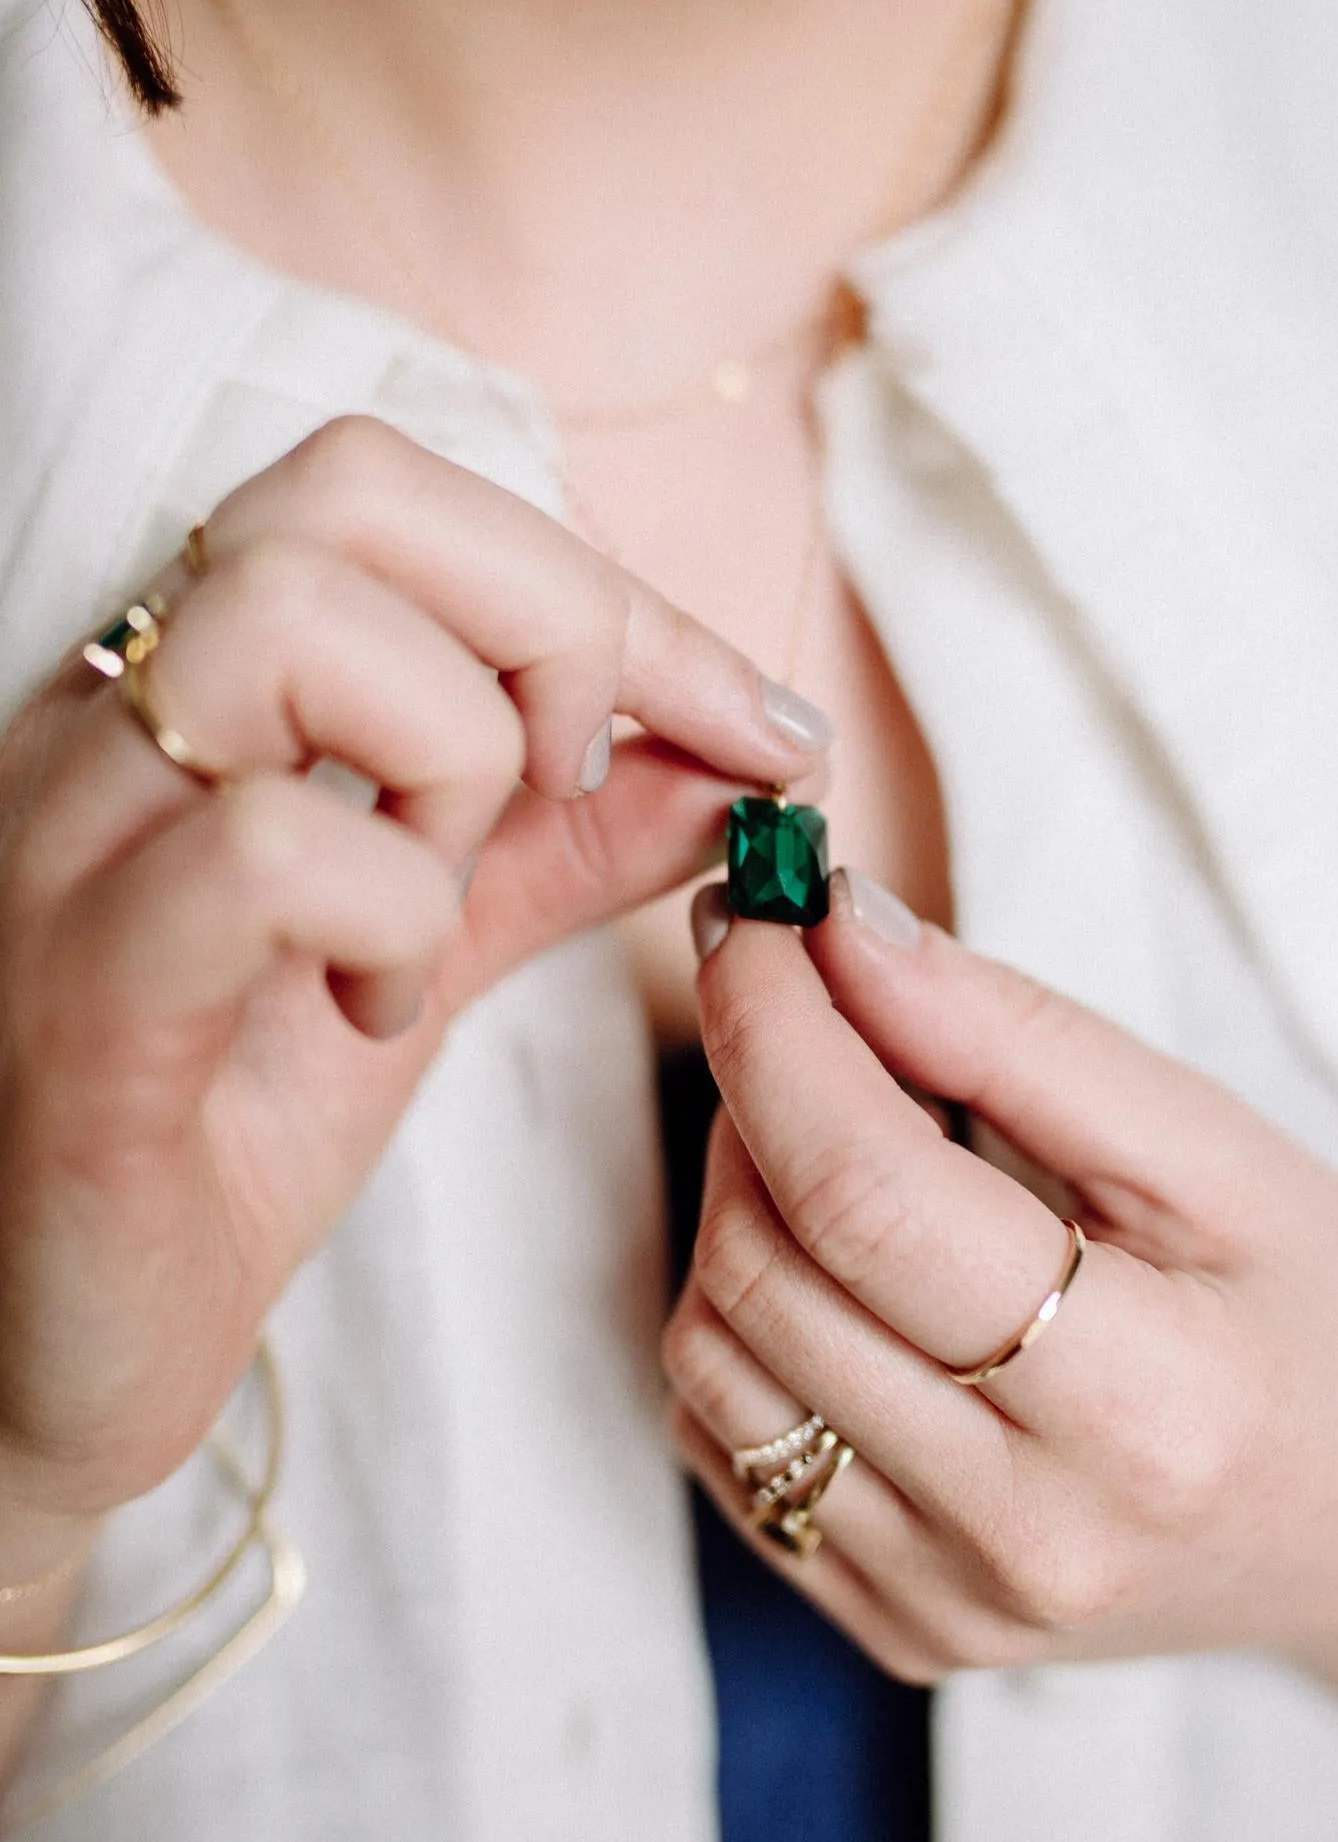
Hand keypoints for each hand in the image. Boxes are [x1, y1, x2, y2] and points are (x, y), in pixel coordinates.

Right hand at [0, 417, 828, 1533]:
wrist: (51, 1349)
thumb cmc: (220, 1132)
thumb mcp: (426, 946)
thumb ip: (570, 843)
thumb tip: (741, 757)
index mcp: (192, 689)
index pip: (398, 495)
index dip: (613, 593)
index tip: (762, 724)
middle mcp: (109, 723)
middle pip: (348, 492)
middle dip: (551, 626)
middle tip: (571, 792)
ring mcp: (71, 844)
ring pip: (289, 622)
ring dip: (452, 757)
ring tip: (438, 903)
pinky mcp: (84, 1000)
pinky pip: (263, 852)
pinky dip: (387, 915)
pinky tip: (376, 1012)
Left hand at [665, 871, 1337, 1813]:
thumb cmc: (1325, 1316)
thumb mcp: (1215, 1147)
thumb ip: (1015, 1035)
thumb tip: (840, 934)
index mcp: (1144, 1410)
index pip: (867, 1198)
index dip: (777, 1034)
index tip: (756, 923)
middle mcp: (1024, 1537)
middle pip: (768, 1271)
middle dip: (750, 1096)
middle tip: (813, 1007)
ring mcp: (945, 1604)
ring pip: (713, 1356)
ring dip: (735, 1201)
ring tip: (840, 1134)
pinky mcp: (892, 1624)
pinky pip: (725, 1443)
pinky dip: (742, 1317)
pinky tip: (839, 1262)